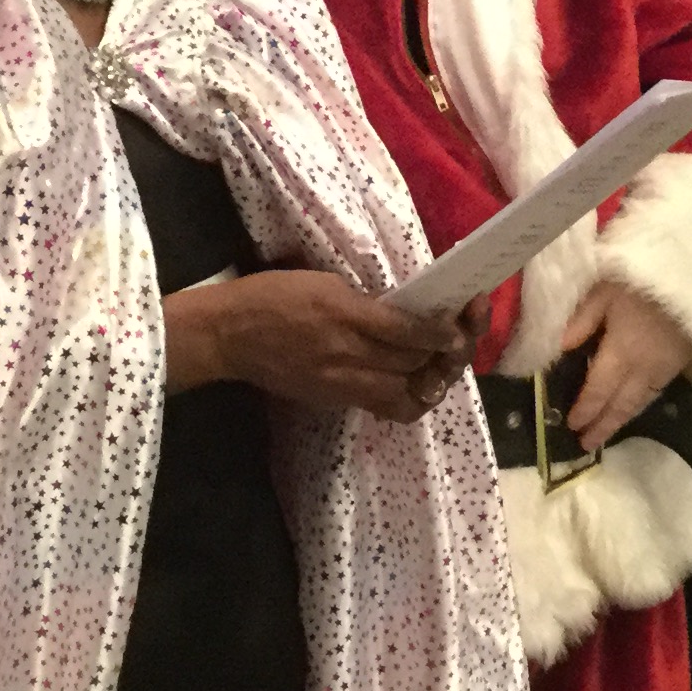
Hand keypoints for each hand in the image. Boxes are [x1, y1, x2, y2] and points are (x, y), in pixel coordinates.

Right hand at [163, 270, 470, 421]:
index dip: (443, 334)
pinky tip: (411, 383)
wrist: (230, 334)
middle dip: (444, 355)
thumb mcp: (323, 283)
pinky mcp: (334, 400)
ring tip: (439, 366)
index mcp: (346, 316)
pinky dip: (405, 398)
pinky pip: (383, 407)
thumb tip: (406, 314)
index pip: (409, 333)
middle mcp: (348, 355)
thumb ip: (366, 303)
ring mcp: (341, 384)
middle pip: (413, 365)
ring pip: (405, 394)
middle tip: (458, 342)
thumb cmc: (274, 295)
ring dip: (428, 381)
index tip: (461, 326)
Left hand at [559, 280, 691, 449]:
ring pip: (640, 403)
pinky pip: (655, 394)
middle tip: (586, 446)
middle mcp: (643, 369)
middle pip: (620, 405)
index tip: (572, 426)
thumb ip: (583, 319)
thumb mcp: (607, 290)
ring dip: (621, 421)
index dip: (585, 410)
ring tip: (607, 435)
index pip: (598, 390)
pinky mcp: (680, 364)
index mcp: (621, 352)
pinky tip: (634, 408)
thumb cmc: (646, 280)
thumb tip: (560, 348)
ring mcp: (664, 369)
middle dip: (603, 427)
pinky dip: (640, 406)